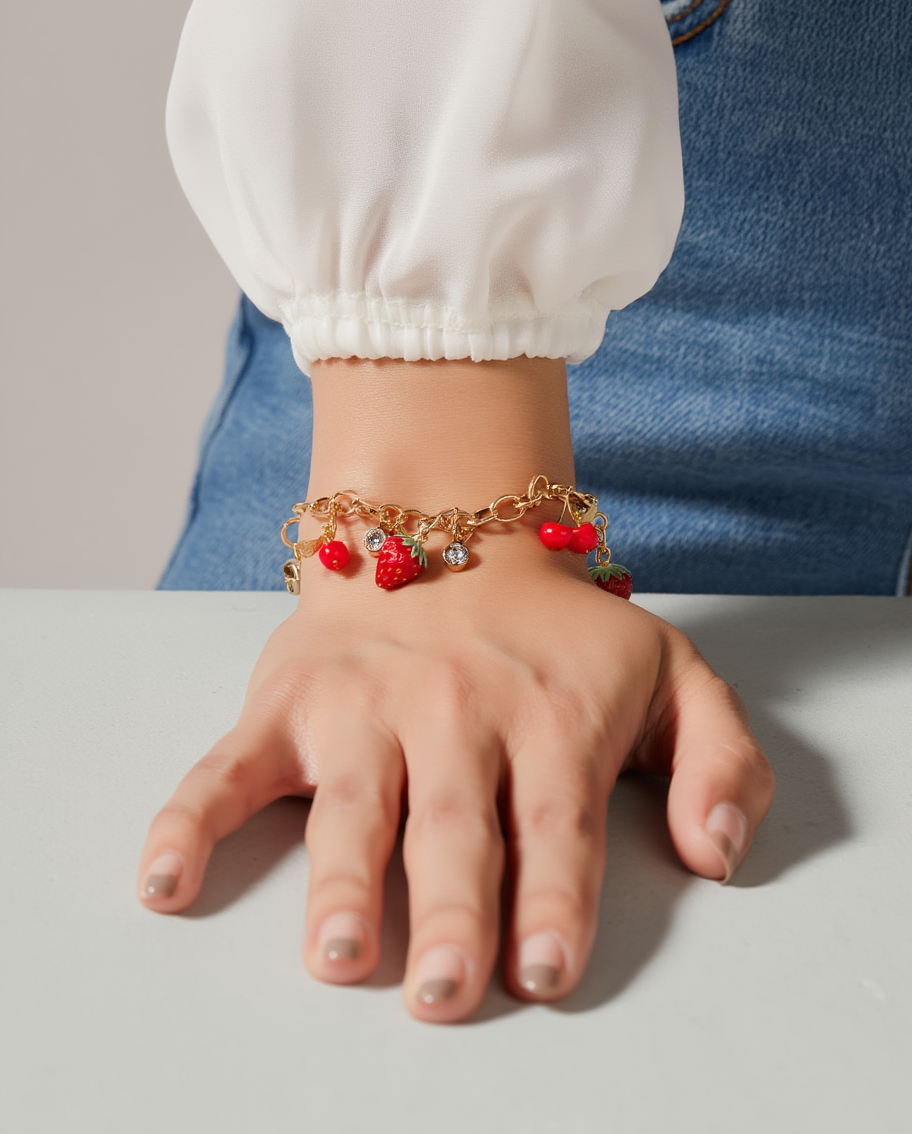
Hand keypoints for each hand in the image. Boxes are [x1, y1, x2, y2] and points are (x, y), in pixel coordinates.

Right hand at [137, 536, 774, 1023]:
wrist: (449, 526)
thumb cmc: (561, 628)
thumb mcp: (674, 671)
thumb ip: (722, 760)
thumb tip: (716, 857)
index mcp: (552, 715)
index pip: (556, 823)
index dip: (552, 900)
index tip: (542, 973)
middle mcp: (455, 710)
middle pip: (455, 827)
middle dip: (450, 914)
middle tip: (443, 992)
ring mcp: (365, 704)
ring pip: (353, 804)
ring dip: (340, 881)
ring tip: (336, 955)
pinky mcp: (294, 700)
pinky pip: (231, 763)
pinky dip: (192, 818)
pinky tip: (165, 879)